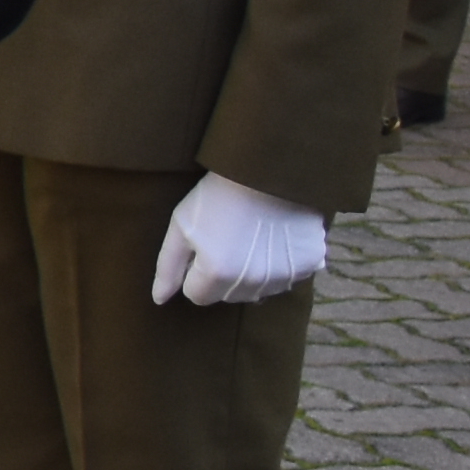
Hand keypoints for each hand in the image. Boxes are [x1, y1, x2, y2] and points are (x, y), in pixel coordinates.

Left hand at [150, 169, 327, 306]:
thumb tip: (160, 300)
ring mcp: (284, 276)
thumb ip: (168, 267)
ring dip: (252, 274)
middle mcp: (252, 283)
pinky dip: (282, 265)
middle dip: (222, 276)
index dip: (195, 272)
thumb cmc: (216, 195)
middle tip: (227, 241)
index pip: (197, 295)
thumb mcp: (181, 226)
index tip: (203, 247)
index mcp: (216, 274)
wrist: (266, 169)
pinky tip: (276, 240)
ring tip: (251, 240)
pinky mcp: (310, 264)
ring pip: (259, 291)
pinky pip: (289, 279)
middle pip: (228, 296)